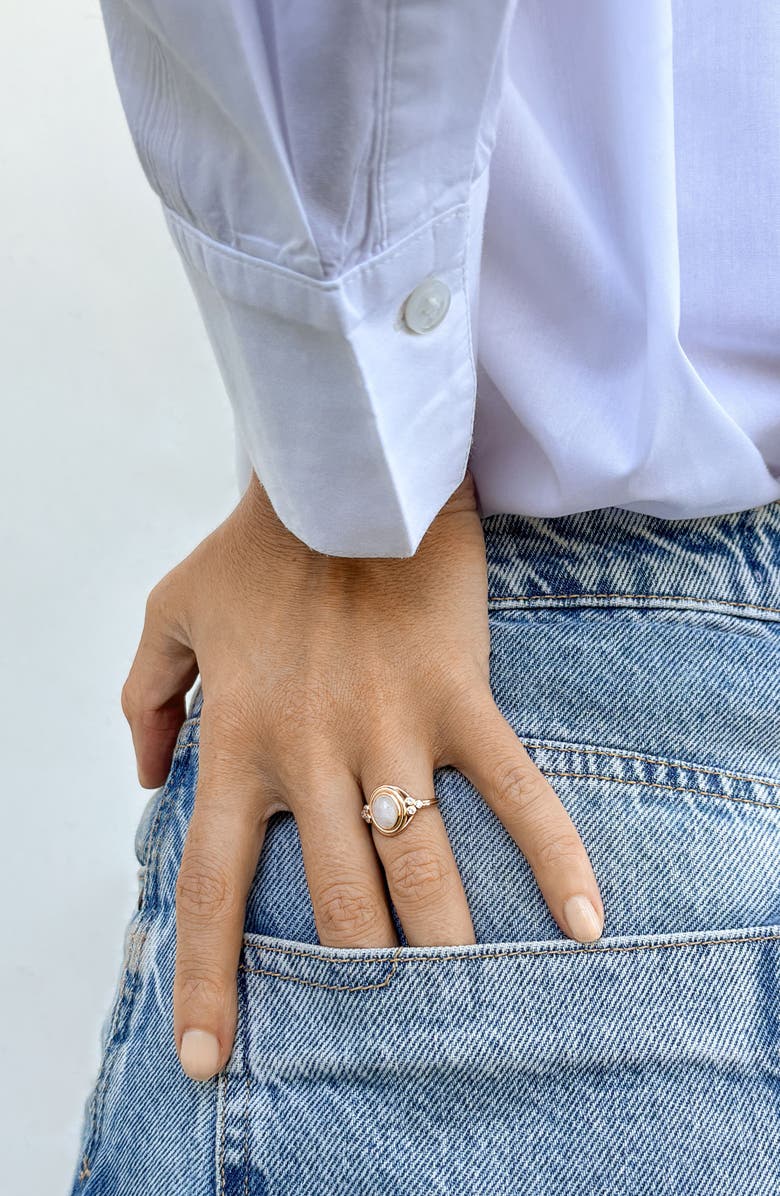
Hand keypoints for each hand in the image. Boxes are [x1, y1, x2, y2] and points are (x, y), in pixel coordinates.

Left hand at [121, 470, 603, 1080]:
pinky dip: (555, 859)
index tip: (209, 1061)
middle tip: (378, 1023)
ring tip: (464, 1005)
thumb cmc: (254, 546)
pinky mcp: (459, 700)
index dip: (208, 984)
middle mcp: (312, 757)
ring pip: (422, 872)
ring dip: (445, 949)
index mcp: (237, 746)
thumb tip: (143, 779)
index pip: (213, 891)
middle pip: (339, 908)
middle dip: (359, 979)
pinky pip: (516, 793)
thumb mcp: (170, 612)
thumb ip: (145, 700)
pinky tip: (585, 925)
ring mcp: (391, 732)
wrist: (346, 476)